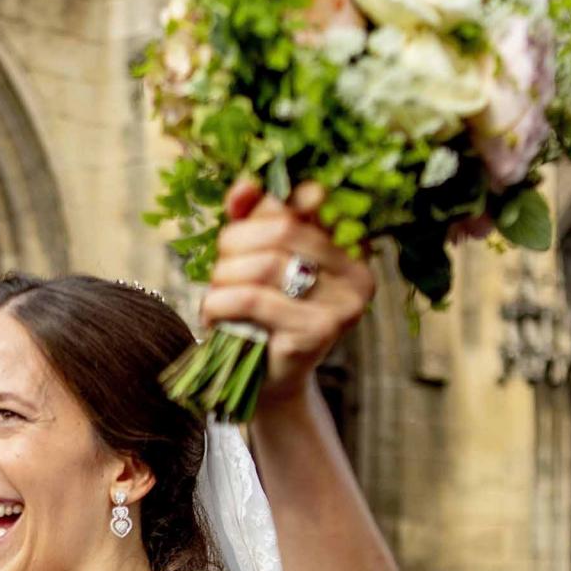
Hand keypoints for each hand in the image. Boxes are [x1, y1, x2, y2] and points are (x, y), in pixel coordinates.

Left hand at [200, 179, 375, 409]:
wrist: (266, 384)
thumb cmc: (261, 318)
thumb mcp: (257, 262)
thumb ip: (254, 220)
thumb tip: (244, 186)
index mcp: (350, 249)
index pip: (304, 202)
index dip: (260, 208)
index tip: (233, 227)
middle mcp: (356, 276)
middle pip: (280, 230)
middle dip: (234, 245)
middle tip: (218, 270)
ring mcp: (342, 307)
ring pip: (264, 264)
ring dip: (223, 277)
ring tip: (215, 296)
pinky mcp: (317, 333)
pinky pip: (254, 299)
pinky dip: (220, 302)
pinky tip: (213, 314)